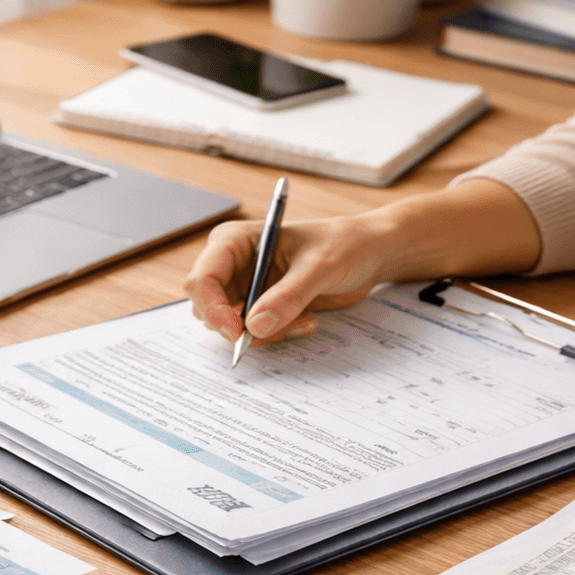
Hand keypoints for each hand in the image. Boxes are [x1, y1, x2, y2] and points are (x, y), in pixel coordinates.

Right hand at [182, 179, 542, 344]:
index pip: (202, 279)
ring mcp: (245, 287)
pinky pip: (254, 334)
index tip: (238, 333)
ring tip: (304, 318)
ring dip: (267, 332)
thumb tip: (254, 327)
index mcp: (235, 240)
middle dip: (242, 326)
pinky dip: (278, 334)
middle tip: (283, 327)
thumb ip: (288, 296)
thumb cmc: (347, 245)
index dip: (213, 309)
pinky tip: (307, 320)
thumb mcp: (320, 268)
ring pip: (231, 326)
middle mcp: (232, 264)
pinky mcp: (261, 306)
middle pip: (209, 308)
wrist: (371, 254)